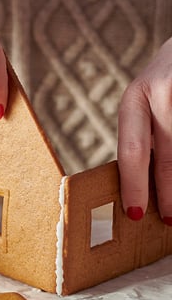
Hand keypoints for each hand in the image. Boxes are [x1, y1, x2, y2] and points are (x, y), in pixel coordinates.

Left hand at [118, 37, 171, 223]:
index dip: (133, 184)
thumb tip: (147, 183)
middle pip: (167, 155)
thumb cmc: (171, 81)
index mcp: (136, 96)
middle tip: (170, 219)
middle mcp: (161, 91)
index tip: (134, 212)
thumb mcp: (152, 98)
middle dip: (168, 193)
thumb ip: (148, 132)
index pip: (132, 148)